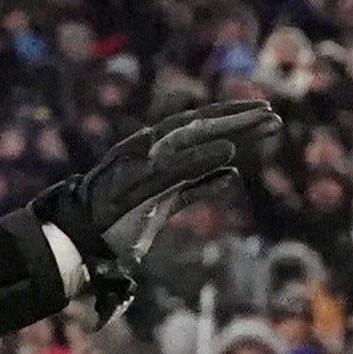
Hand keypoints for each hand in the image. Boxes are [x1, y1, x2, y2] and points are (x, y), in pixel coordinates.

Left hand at [33, 98, 282, 287]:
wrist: (78, 242)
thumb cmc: (109, 213)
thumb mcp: (147, 186)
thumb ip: (187, 167)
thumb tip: (229, 152)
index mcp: (151, 145)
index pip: (198, 122)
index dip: (231, 116)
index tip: (262, 111)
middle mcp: (156, 156)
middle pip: (204, 133)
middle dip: (239, 125)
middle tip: (274, 120)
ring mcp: (157, 179)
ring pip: (202, 157)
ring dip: (233, 147)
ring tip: (264, 140)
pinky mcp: (156, 203)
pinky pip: (189, 187)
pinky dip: (211, 181)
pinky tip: (231, 177)